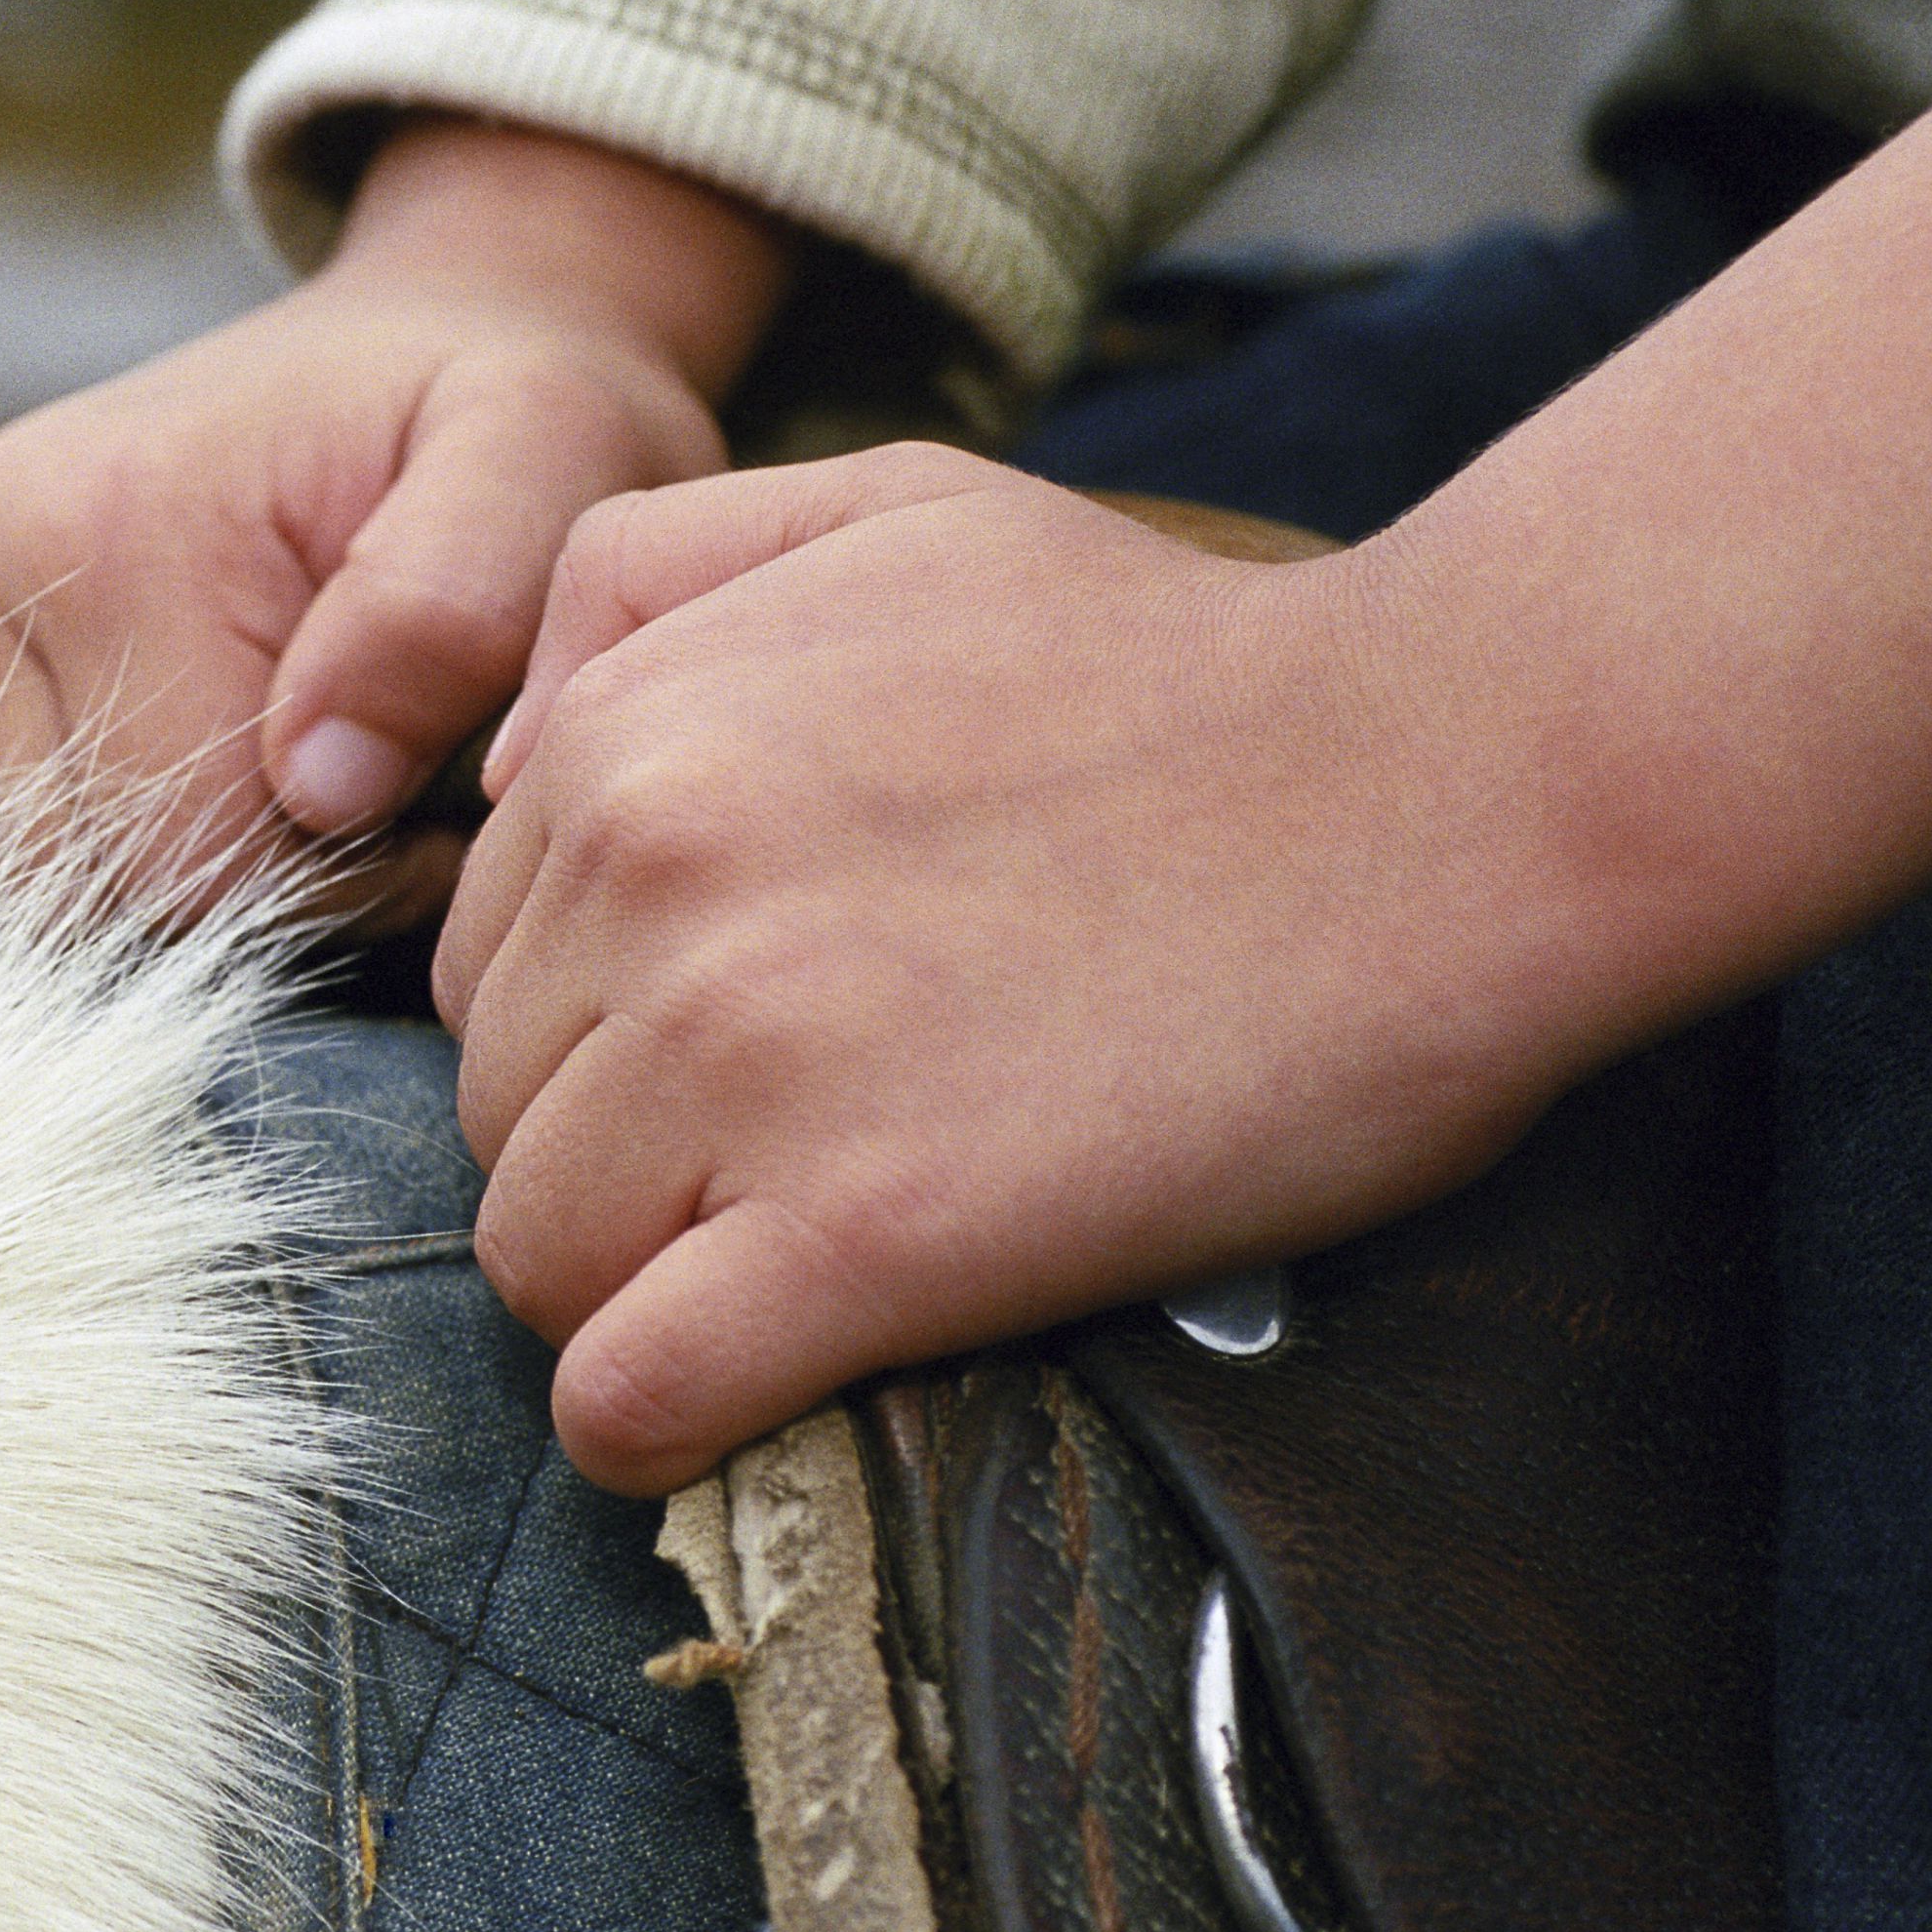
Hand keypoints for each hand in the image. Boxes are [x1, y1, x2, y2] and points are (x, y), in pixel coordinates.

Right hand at [0, 120, 785, 928]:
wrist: (427, 329)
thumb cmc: (502, 414)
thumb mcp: (547, 457)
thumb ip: (450, 605)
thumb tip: (316, 781)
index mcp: (114, 530)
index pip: (187, 862)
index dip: (331, 886)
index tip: (424, 811)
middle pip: (75, 888)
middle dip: (233, 889)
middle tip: (362, 801)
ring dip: (135, 888)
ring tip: (261, 793)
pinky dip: (34, 868)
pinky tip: (150, 808)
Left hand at [436, 446, 1604, 1493]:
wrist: (1451, 780)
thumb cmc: (1181, 662)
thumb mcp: (886, 509)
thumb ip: (640, 578)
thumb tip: (494, 764)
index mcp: (627, 735)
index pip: (480, 969)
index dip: (590, 1035)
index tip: (738, 1053)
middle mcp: (645, 880)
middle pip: (498, 1118)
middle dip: (613, 1159)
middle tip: (795, 1154)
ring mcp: (740, 1060)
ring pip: (537, 1263)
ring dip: (640, 1289)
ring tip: (800, 1256)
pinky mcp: (861, 1235)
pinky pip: (628, 1397)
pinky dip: (661, 1422)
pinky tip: (754, 1385)